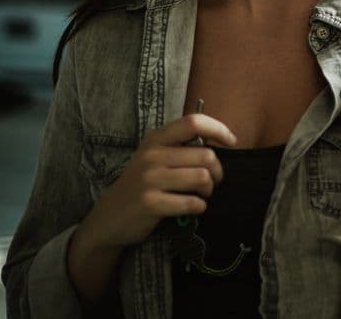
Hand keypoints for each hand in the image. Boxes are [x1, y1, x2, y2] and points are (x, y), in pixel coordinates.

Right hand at [77, 113, 235, 250]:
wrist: (109, 218)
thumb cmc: (142, 185)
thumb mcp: (154, 157)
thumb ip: (181, 147)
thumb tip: (223, 142)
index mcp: (156, 139)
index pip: (193, 122)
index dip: (218, 129)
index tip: (231, 142)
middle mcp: (152, 155)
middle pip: (206, 156)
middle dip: (217, 172)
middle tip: (211, 182)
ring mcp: (150, 179)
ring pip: (202, 178)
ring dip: (208, 190)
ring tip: (200, 195)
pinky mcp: (151, 203)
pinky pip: (192, 203)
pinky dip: (198, 207)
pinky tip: (191, 208)